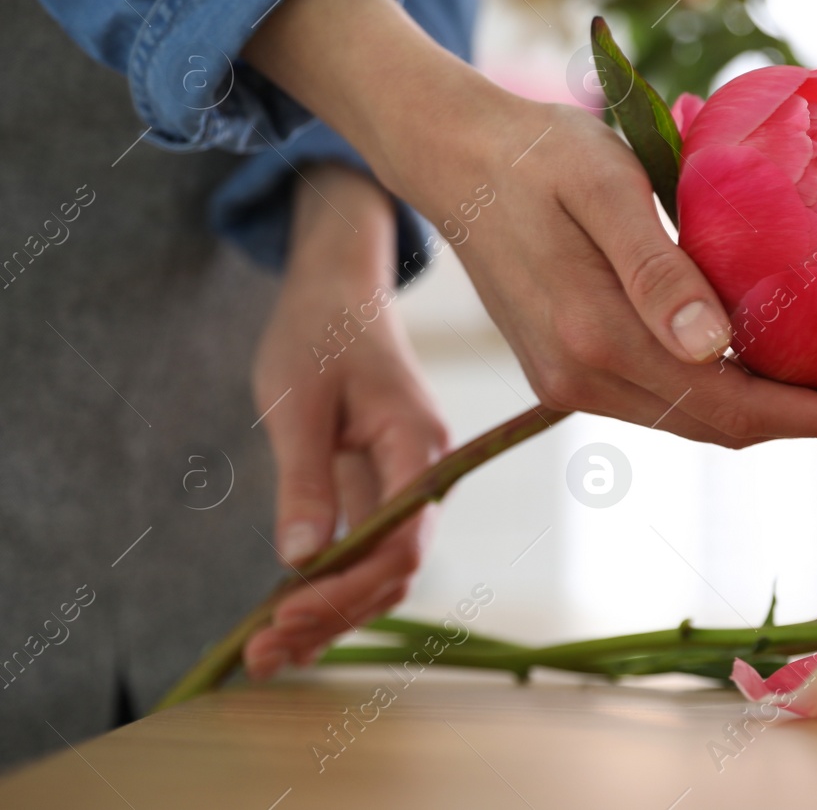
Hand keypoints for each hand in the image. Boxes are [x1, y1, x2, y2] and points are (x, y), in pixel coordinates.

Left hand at [242, 164, 448, 678]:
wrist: (340, 292)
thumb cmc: (320, 334)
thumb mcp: (298, 403)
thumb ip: (305, 481)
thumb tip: (301, 561)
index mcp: (416, 448)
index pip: (401, 541)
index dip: (347, 588)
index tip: (283, 614)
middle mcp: (425, 474)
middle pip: (395, 570)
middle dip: (333, 616)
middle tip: (262, 651)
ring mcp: (407, 485)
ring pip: (384, 571)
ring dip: (332, 615)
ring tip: (265, 653)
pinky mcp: (382, 490)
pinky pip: (368, 552)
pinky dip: (332, 591)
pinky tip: (290, 625)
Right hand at [244, 0, 816, 445]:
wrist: (452, 156)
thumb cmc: (536, 152)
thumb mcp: (604, 183)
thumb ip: (657, 268)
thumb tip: (717, 349)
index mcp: (592, 336)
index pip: (729, 402)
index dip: (816, 415)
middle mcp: (579, 378)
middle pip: (721, 424)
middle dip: (812, 420)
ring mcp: (569, 381)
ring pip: (696, 418)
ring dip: (775, 412)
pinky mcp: (567, 369)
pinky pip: (668, 398)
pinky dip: (731, 393)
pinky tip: (774, 369)